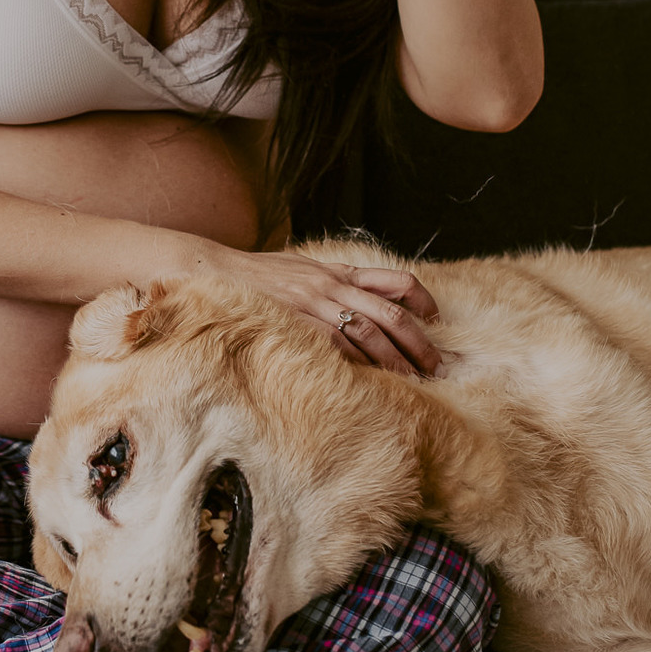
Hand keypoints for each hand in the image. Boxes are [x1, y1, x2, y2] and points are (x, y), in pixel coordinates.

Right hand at [235, 248, 440, 375]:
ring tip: (411, 381)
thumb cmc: (258, 276)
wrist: (214, 269)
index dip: (424, 302)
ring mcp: (314, 303)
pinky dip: (359, 362)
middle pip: (393, 314)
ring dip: (396, 360)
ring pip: (371, 332)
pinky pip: (336, 344)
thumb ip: (332, 283)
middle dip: (420, 344)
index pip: (397, 281)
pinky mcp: (295, 322)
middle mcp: (333, 284)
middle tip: (435, 368)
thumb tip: (359, 302)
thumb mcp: (303, 270)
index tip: (435, 323)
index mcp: (339, 271)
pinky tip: (371, 379)